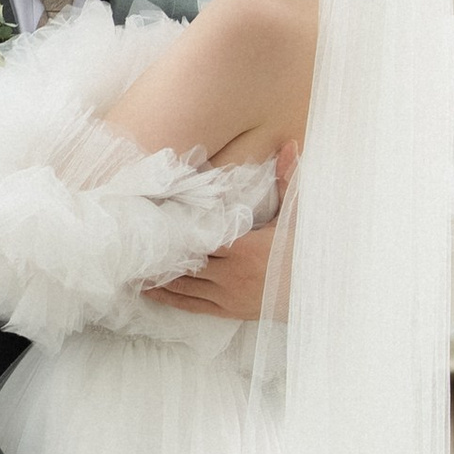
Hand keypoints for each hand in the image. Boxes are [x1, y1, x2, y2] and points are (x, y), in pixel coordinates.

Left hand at [141, 155, 297, 316]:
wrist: (322, 295)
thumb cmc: (309, 253)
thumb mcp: (300, 216)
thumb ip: (289, 179)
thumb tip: (288, 143)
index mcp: (244, 247)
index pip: (199, 234)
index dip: (174, 227)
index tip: (150, 217)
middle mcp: (230, 274)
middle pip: (185, 258)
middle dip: (160, 250)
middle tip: (131, 239)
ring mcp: (228, 295)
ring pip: (183, 284)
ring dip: (158, 274)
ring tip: (131, 264)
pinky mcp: (229, 311)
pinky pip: (192, 305)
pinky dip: (169, 297)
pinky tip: (150, 290)